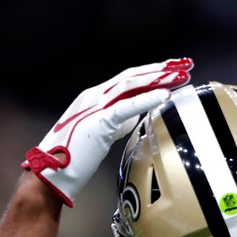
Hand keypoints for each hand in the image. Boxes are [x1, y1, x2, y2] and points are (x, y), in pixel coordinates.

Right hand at [23, 58, 192, 205]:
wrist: (51, 172)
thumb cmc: (73, 157)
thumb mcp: (100, 134)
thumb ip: (116, 122)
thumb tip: (133, 118)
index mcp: (94, 97)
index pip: (129, 79)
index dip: (153, 73)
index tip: (174, 69)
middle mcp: (94, 96)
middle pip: (133, 75)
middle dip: (161, 68)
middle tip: (185, 64)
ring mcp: (94, 106)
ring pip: (132, 84)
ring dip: (159, 78)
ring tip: (181, 75)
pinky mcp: (98, 121)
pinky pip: (128, 106)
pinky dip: (148, 99)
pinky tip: (166, 96)